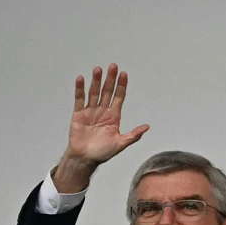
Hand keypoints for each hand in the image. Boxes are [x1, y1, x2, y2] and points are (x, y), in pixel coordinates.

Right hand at [53, 63, 148, 191]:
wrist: (85, 158)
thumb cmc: (102, 152)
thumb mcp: (121, 143)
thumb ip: (133, 135)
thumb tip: (147, 127)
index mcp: (114, 116)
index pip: (119, 97)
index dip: (121, 86)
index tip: (124, 74)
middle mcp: (103, 111)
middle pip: (107, 92)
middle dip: (110, 79)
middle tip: (113, 66)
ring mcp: (90, 111)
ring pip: (94, 92)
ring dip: (96, 81)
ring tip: (99, 69)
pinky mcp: (79, 114)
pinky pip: (79, 99)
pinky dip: (80, 89)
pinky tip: (81, 79)